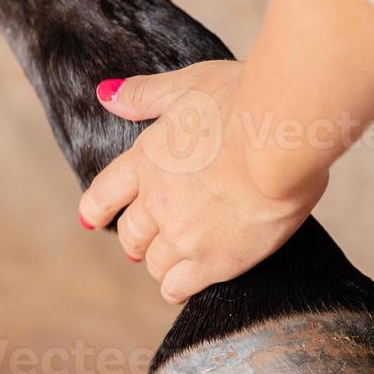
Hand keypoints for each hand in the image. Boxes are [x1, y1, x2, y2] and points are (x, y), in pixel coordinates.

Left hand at [78, 61, 327, 304]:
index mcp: (146, 160)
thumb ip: (146, 95)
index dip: (97, 209)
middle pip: (131, 234)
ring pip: (154, 264)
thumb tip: (107, 96)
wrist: (282, 140)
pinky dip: (177, 288)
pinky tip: (187, 283)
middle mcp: (156, 202)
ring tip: (177, 261)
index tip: (91, 220)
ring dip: (162, 262)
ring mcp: (182, 235)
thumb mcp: (190, 85)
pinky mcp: (212, 262)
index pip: (105, 194)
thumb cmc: (246, 103)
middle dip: (137, 239)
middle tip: (147, 243)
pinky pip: (177, 288)